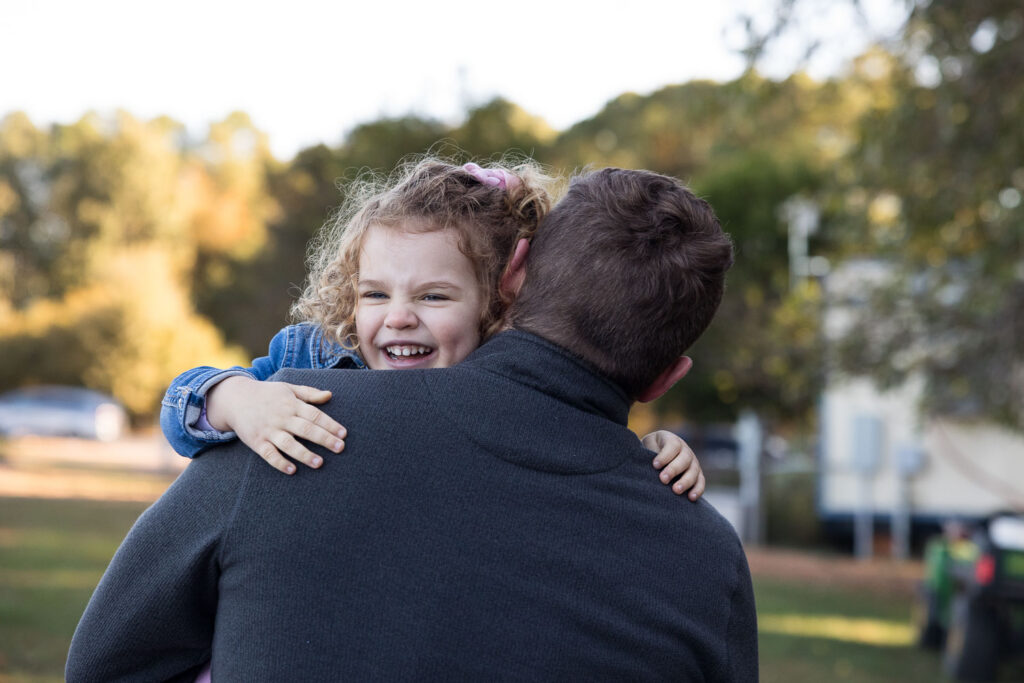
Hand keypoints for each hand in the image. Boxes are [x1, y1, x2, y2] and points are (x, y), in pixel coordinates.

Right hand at [205, 376, 346, 474]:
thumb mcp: (288, 389)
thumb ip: (309, 393)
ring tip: (319, 463)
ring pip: (288, 444)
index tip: (343, 434)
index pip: (314, 415)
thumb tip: (329, 395)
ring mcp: (268, 430)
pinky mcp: (257, 441)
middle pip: (306, 429)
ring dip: (304, 454)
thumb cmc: (267, 394)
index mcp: (291, 404)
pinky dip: (279, 462)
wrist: (235, 399)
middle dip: (324, 439)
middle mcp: (281, 417)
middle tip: (340, 448)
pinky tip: (292, 470)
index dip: (330, 424)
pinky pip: (268, 454)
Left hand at [642, 430, 704, 500]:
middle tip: (663, 479)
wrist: (657, 460)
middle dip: (674, 469)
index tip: (655, 465)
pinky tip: (690, 497)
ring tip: (676, 490)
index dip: (665, 455)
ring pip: (694, 471)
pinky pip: (701, 482)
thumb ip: (647, 453)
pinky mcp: (697, 475)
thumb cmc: (649, 453)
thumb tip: (645, 465)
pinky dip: (697, 489)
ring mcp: (693, 462)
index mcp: (671, 440)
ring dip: (685, 481)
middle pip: (684, 458)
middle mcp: (685, 450)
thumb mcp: (647, 447)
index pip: (672, 445)